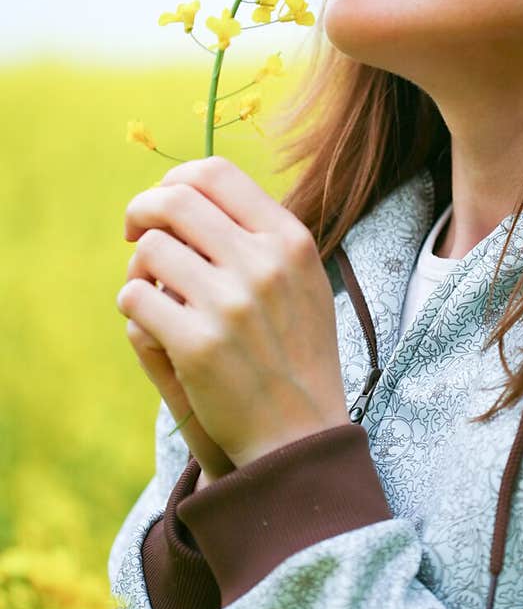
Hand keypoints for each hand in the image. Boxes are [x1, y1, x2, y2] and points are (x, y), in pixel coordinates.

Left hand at [117, 155, 350, 470]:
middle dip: (142, 211)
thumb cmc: (296, 353)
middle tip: (135, 234)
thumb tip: (196, 190)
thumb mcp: (302, 280)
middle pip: (174, 201)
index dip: (175, 181)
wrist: (300, 434)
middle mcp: (263, 264)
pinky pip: (135, 297)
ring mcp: (230, 304)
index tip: (163, 206)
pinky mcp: (198, 345)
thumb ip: (261, 235)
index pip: (216, 173)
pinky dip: (133, 304)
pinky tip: (152, 323)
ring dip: (138, 266)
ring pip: (150, 249)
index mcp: (289, 240)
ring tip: (150, 289)